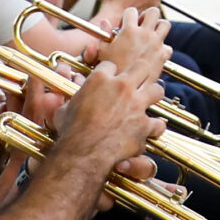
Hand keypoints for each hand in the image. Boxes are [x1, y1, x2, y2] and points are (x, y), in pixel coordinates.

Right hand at [54, 9, 170, 174]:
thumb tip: (62, 88)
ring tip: (150, 98)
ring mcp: (136, 105)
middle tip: (140, 79)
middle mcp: (121, 87)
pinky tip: (151, 128)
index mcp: (100, 80)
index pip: (110, 65)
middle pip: (141, 66)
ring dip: (154, 94)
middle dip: (142, 72)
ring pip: (157, 89)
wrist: (82, 153)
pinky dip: (155, 127)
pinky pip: (158, 122)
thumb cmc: (70, 132)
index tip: (111, 77)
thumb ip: (67, 96)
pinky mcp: (144, 124)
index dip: (111, 71)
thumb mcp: (63, 109)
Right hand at [78, 7, 170, 86]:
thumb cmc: (112, 72)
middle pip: (153, 12)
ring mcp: (156, 44)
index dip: (128, 16)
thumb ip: (104, 34)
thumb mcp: (103, 52)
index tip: (126, 23)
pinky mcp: (163, 56)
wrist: (126, 88)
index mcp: (129, 31)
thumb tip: (104, 22)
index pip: (131, 11)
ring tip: (150, 35)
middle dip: (148, 16)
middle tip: (141, 25)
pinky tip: (154, 53)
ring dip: (159, 27)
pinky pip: (167, 46)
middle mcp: (145, 35)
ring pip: (165, 24)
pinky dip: (163, 48)